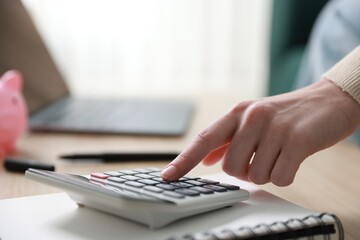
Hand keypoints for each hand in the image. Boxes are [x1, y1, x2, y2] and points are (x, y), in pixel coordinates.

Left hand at [161, 79, 359, 185]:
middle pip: (230, 167)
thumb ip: (227, 139)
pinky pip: (279, 178)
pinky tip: (293, 158)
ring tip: (280, 153)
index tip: (168, 176)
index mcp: (238, 112)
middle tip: (263, 156)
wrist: (329, 101)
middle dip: (245, 170)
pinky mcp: (297, 140)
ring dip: (268, 172)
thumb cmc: (286, 115)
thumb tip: (205, 160)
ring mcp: (275, 128)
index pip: (204, 139)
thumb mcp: (253, 120)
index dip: (184, 160)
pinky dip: (286, 175)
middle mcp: (253, 117)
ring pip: (255, 176)